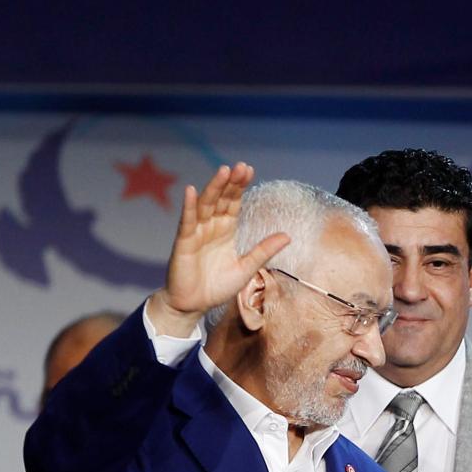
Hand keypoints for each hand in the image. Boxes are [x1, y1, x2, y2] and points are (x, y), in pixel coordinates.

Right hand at [146, 162, 289, 335]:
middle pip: (221, 199)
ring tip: (224, 171)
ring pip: (205, 205)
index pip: (234, 203)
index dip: (240, 187)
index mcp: (226, 231)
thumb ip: (263, 250)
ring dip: (214, 188)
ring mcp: (196, 233)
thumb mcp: (247, 267)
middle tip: (241, 166)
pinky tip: (191, 191)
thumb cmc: (217, 286)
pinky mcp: (183, 243)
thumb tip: (288, 236)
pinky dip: (189, 206)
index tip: (249, 170)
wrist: (193, 305)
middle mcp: (211, 227)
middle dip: (231, 182)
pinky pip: (187, 222)